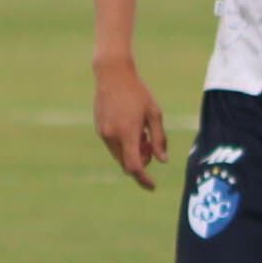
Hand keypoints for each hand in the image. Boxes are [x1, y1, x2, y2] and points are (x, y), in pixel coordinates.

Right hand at [93, 58, 168, 188]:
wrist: (112, 75)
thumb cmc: (138, 93)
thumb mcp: (154, 114)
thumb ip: (159, 139)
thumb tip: (162, 160)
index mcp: (127, 133)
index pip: (134, 166)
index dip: (144, 179)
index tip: (152, 187)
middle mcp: (112, 136)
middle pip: (127, 164)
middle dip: (141, 161)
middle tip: (150, 143)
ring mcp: (103, 133)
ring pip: (119, 156)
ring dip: (132, 153)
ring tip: (142, 132)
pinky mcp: (99, 129)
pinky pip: (113, 146)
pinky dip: (124, 145)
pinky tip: (132, 127)